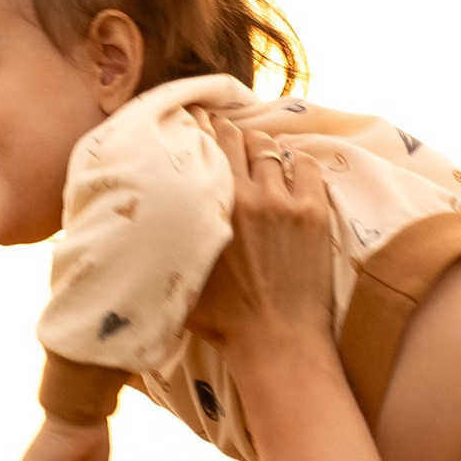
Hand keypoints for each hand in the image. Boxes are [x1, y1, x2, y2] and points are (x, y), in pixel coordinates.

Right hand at [183, 119, 335, 367]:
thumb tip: (145, 230)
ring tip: (255, 147)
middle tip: (221, 126)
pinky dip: (297, 161)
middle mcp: (249, 195)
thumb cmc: (224, 320)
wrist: (276, 340)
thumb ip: (169, 245)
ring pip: (271, 149)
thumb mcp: (182, 277)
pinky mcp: (315, 212)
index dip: (200, 128)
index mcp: (215, 206)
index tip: (195, 120)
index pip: (207, 147)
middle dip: (227, 129)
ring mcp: (285, 201)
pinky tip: (291, 166)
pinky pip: (308, 167)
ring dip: (260, 144)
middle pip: (237, 140)